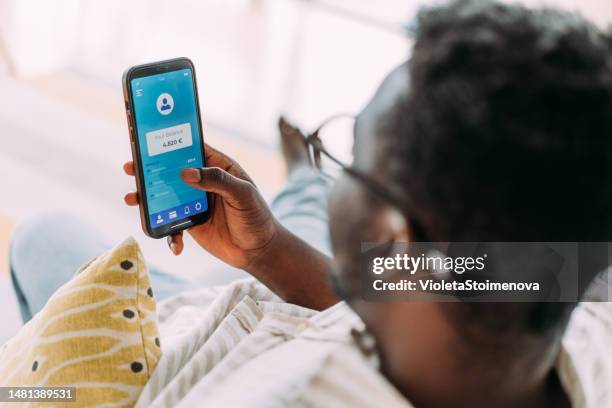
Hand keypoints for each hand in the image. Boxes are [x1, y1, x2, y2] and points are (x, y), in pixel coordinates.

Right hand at [123, 144, 277, 268]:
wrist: (259, 250)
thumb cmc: (257, 216)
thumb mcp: (242, 194)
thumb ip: (217, 180)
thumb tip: (186, 173)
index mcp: (217, 166)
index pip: (191, 148)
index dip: (171, 141)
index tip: (149, 138)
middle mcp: (203, 181)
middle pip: (171, 170)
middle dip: (149, 169)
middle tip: (131, 167)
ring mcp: (194, 202)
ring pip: (165, 196)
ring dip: (147, 198)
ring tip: (132, 199)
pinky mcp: (191, 223)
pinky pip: (172, 224)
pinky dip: (168, 233)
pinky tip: (175, 245)